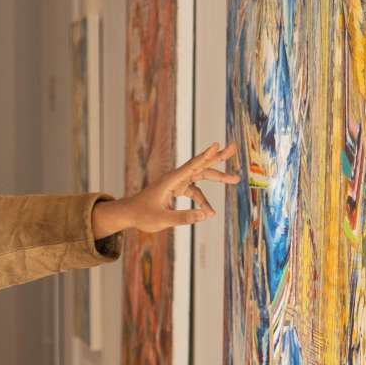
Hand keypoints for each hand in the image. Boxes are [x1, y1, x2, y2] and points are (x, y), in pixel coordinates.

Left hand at [93, 141, 239, 237]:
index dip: (205, 156)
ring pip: (201, 176)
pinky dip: (203, 201)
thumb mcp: (163, 220)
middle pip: (200, 166)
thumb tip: (206, 215)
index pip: (191, 166)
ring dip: (217, 178)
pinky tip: (209, 212)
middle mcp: (175, 178)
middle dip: (218, 158)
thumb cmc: (142, 215)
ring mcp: (177, 183)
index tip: (217, 145)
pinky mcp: (177, 189)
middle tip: (234, 148)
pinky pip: (195, 192)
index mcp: (171, 181)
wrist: (129, 213)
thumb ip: (184, 218)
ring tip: (236, 179)